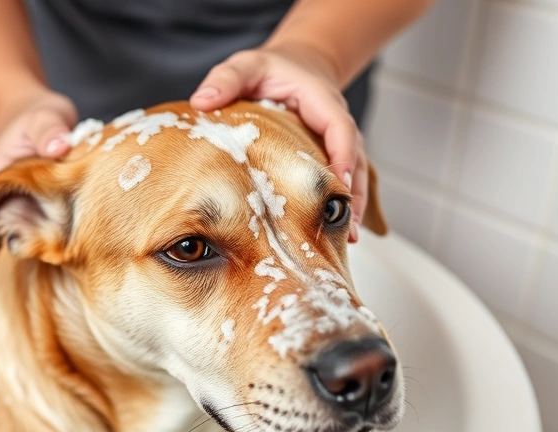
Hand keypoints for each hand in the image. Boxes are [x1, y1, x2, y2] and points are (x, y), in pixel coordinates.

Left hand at [190, 47, 368, 242]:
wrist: (296, 65)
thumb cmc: (270, 68)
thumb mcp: (246, 65)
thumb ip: (226, 79)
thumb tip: (200, 101)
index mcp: (320, 99)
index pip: (339, 128)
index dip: (342, 156)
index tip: (339, 183)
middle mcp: (336, 120)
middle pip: (356, 158)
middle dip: (354, 193)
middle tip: (347, 230)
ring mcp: (338, 139)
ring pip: (357, 172)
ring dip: (355, 204)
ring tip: (348, 239)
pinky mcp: (333, 153)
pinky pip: (347, 177)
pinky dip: (346, 202)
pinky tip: (340, 231)